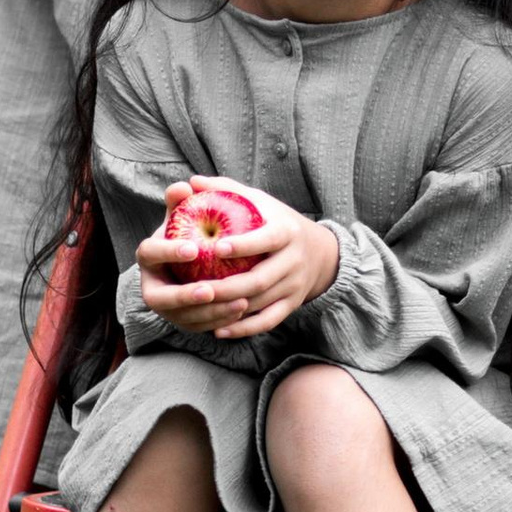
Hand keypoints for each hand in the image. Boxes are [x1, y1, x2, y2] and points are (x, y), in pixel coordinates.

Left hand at [136, 177, 340, 341]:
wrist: (320, 252)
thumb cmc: (276, 221)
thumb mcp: (259, 201)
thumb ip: (226, 190)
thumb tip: (191, 182)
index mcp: (287, 232)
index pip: (267, 240)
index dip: (244, 245)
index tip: (216, 248)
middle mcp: (295, 260)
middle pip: (261, 279)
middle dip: (228, 286)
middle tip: (198, 288)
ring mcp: (295, 285)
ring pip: (261, 302)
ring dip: (231, 309)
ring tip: (203, 309)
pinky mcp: (292, 305)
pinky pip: (268, 321)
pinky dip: (244, 329)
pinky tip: (219, 330)